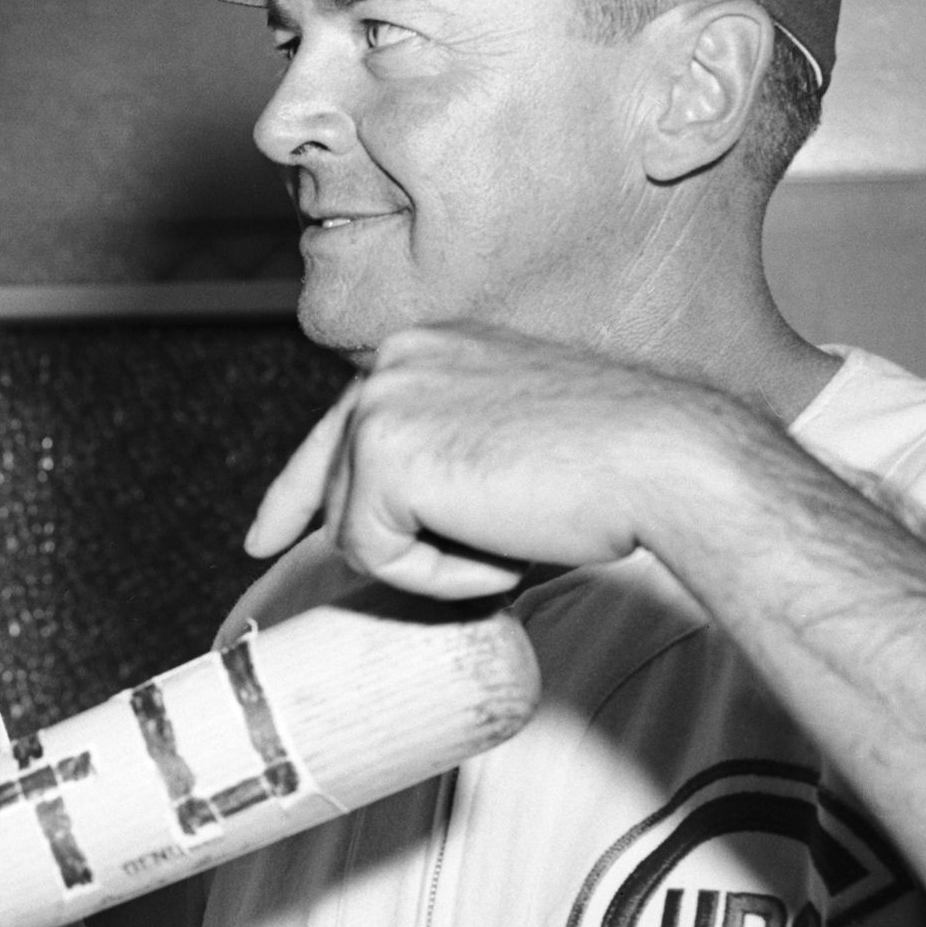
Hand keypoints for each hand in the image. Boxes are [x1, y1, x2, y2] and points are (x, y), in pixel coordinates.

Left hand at [247, 324, 759, 599]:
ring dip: (432, 559)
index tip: (263, 542)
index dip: (293, 498)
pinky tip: (501, 548)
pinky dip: (437, 578)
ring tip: (515, 528)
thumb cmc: (609, 462)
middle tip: (501, 536)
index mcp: (423, 348)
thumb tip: (365, 531)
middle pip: (339, 494)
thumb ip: (434, 463)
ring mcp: (380, 404)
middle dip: (401, 542)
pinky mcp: (383, 457)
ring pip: (357, 533)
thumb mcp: (502, 443)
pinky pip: (376, 559)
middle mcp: (391, 362)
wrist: (662, 458)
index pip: (334, 431)